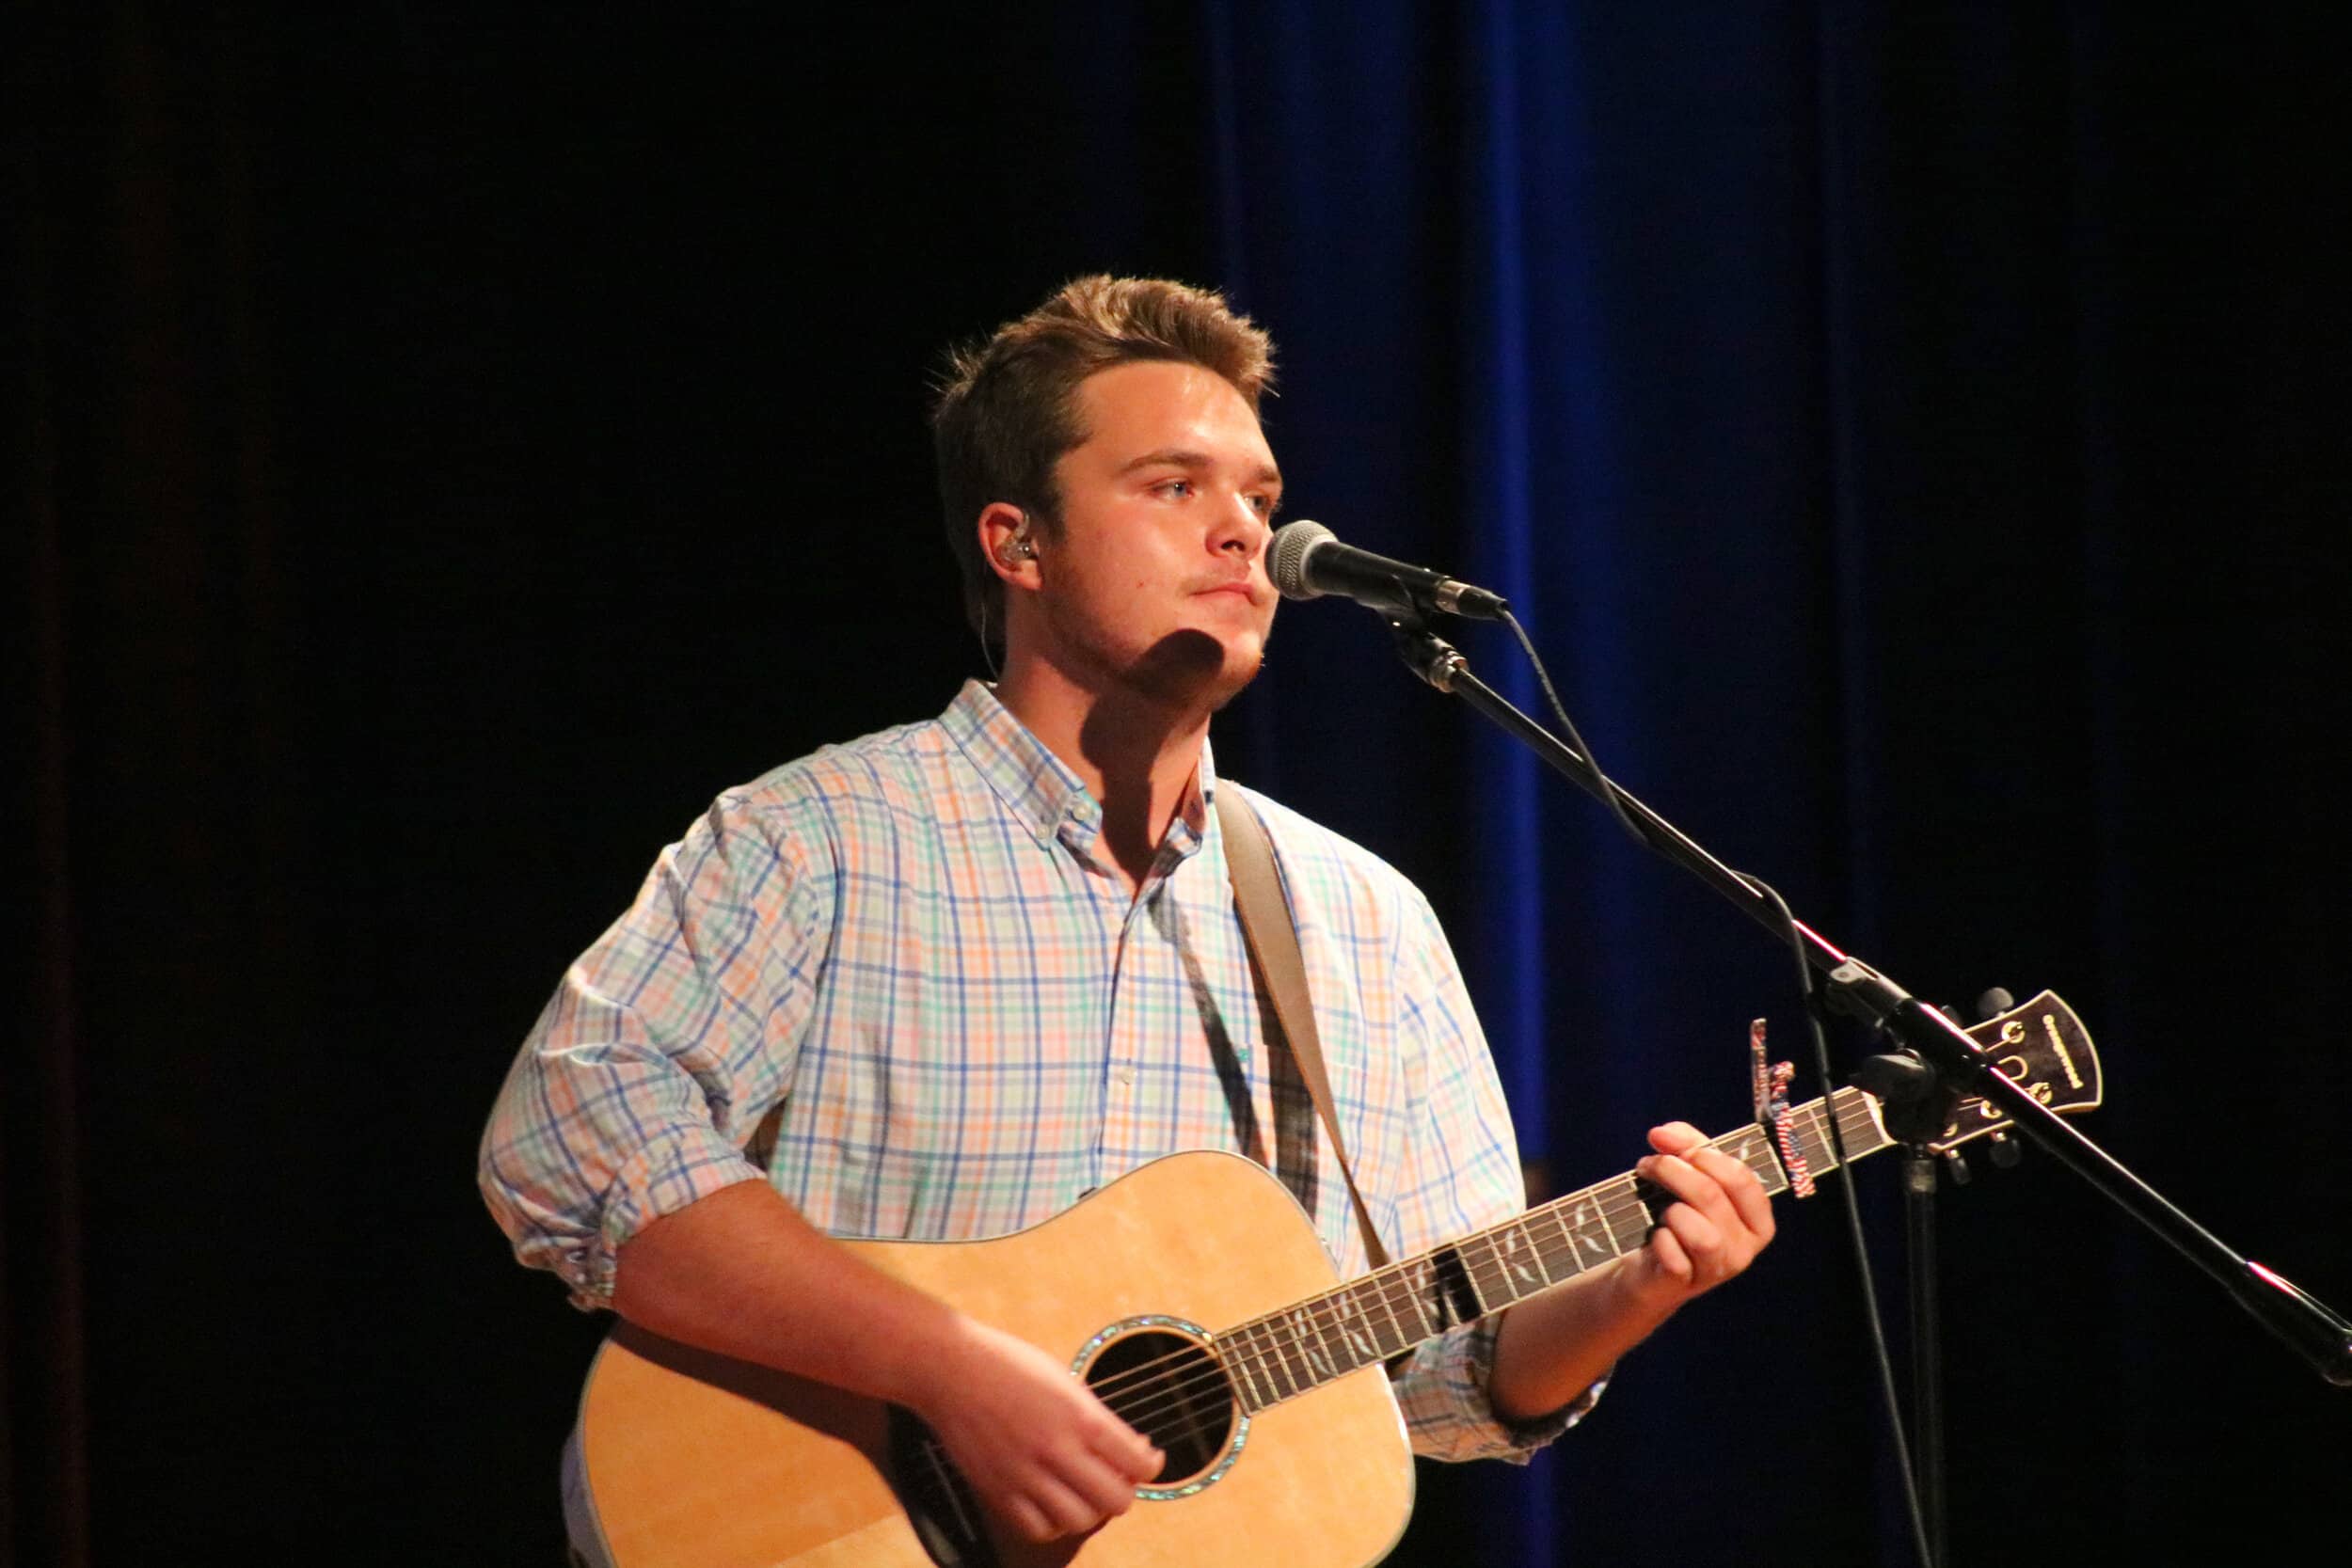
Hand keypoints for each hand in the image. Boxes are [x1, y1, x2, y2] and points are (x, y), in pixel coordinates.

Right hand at [914, 1317, 1163, 1544]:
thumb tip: (1128, 1450)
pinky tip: (1052, 1503)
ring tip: (1084, 1490)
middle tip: (1115, 1476)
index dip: (1151, 1464)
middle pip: (1116, 1500)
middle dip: (1123, 1490)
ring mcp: (1025, 1474)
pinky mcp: (998, 1490)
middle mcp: (1057, 1449)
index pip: (1138, 1464)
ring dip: (1089, 1509)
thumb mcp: (1065, 1380)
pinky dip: (1053, 1523)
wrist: (951, 1368)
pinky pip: (1038, 1528)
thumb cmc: (1008, 1364)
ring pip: (1079, 1520)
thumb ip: (1096, 1418)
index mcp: (1081, 1416)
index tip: (1146, 1457)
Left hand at [1622, 1120, 1775, 1311]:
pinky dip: (1660, 1239)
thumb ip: (1686, 1145)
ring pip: (1700, 1232)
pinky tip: (1657, 1237)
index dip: (1707, 1156)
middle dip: (1674, 1171)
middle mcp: (1744, 1248)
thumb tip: (1664, 1134)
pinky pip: (1673, 1254)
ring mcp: (1717, 1269)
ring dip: (1671, 1210)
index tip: (1680, 1150)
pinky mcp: (1686, 1283)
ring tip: (1660, 1209)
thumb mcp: (1690, 1176)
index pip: (1742, 1179)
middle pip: (1712, 1196)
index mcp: (1756, 1220)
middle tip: (1649, 1165)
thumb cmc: (1676, 1218)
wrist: (1647, 1271)